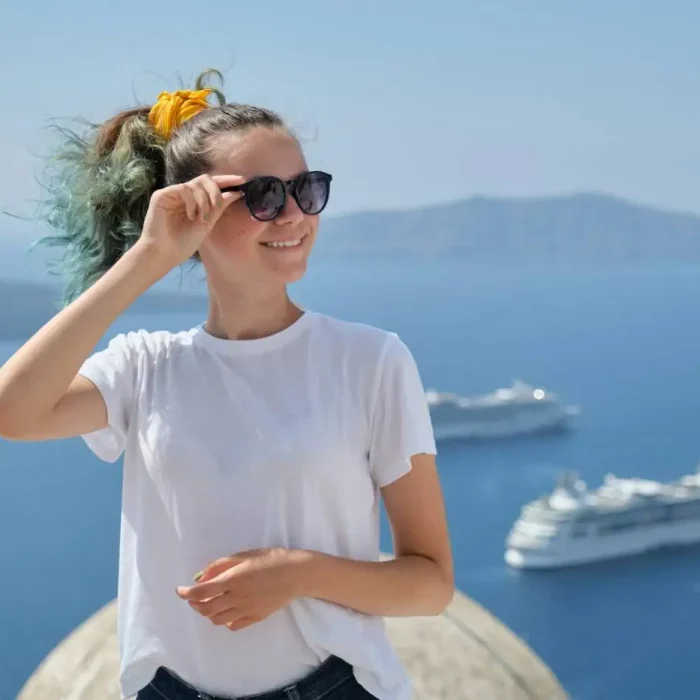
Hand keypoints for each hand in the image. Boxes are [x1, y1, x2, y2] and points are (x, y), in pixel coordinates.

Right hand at [138, 174, 244, 267]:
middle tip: (217, 207)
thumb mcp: (208, 223)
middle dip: (216, 191)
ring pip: (196, 184)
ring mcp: (172, 193)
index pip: (211, 184)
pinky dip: (192, 202)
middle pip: (205, 179)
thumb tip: (237, 192)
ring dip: (204, 201)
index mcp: (194, 200)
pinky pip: (184, 188)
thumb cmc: (184, 243)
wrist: (166, 254)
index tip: (242, 180)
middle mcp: (184, 194)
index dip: (226, 180)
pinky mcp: (162, 195)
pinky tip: (191, 215)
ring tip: (202, 219)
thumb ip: (219, 207)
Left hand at [176, 548, 309, 630]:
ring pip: (218, 620)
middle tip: (194, 597)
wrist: (296, 573)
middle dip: (195, 605)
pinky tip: (227, 612)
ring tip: (208, 604)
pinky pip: (234, 625)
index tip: (180, 590)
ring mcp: (246, 610)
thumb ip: (221, 565)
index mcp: (233, 579)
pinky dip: (224, 621)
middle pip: (207, 609)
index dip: (187, 593)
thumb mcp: (245, 554)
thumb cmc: (270, 558)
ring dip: (207, 614)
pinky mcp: (255, 618)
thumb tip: (200, 576)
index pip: (202, 591)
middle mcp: (237, 597)